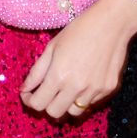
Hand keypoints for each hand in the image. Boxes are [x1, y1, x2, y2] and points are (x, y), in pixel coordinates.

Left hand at [19, 0, 136, 119]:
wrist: (112, 24)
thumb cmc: (79, 31)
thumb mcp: (51, 47)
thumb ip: (36, 72)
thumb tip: (24, 89)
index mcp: (59, 76)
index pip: (38, 104)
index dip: (30, 101)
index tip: (29, 94)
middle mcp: (77, 87)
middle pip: (54, 113)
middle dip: (46, 105)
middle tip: (45, 93)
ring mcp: (95, 90)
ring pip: (74, 112)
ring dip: (66, 104)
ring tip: (65, 89)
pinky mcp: (109, 89)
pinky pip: (91, 103)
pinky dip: (83, 97)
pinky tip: (83, 81)